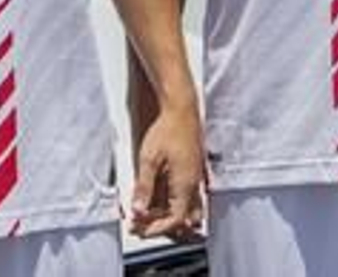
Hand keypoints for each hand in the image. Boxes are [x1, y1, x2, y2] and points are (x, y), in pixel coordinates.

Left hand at [130, 101, 204, 241]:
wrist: (182, 109)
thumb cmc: (168, 130)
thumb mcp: (149, 160)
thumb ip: (144, 187)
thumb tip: (139, 210)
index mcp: (185, 186)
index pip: (175, 220)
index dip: (156, 229)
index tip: (139, 229)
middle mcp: (195, 185)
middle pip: (185, 219)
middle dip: (163, 225)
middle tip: (143, 224)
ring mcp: (197, 177)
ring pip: (191, 209)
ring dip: (171, 215)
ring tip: (150, 213)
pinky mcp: (196, 169)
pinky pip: (192, 195)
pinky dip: (177, 203)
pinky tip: (164, 199)